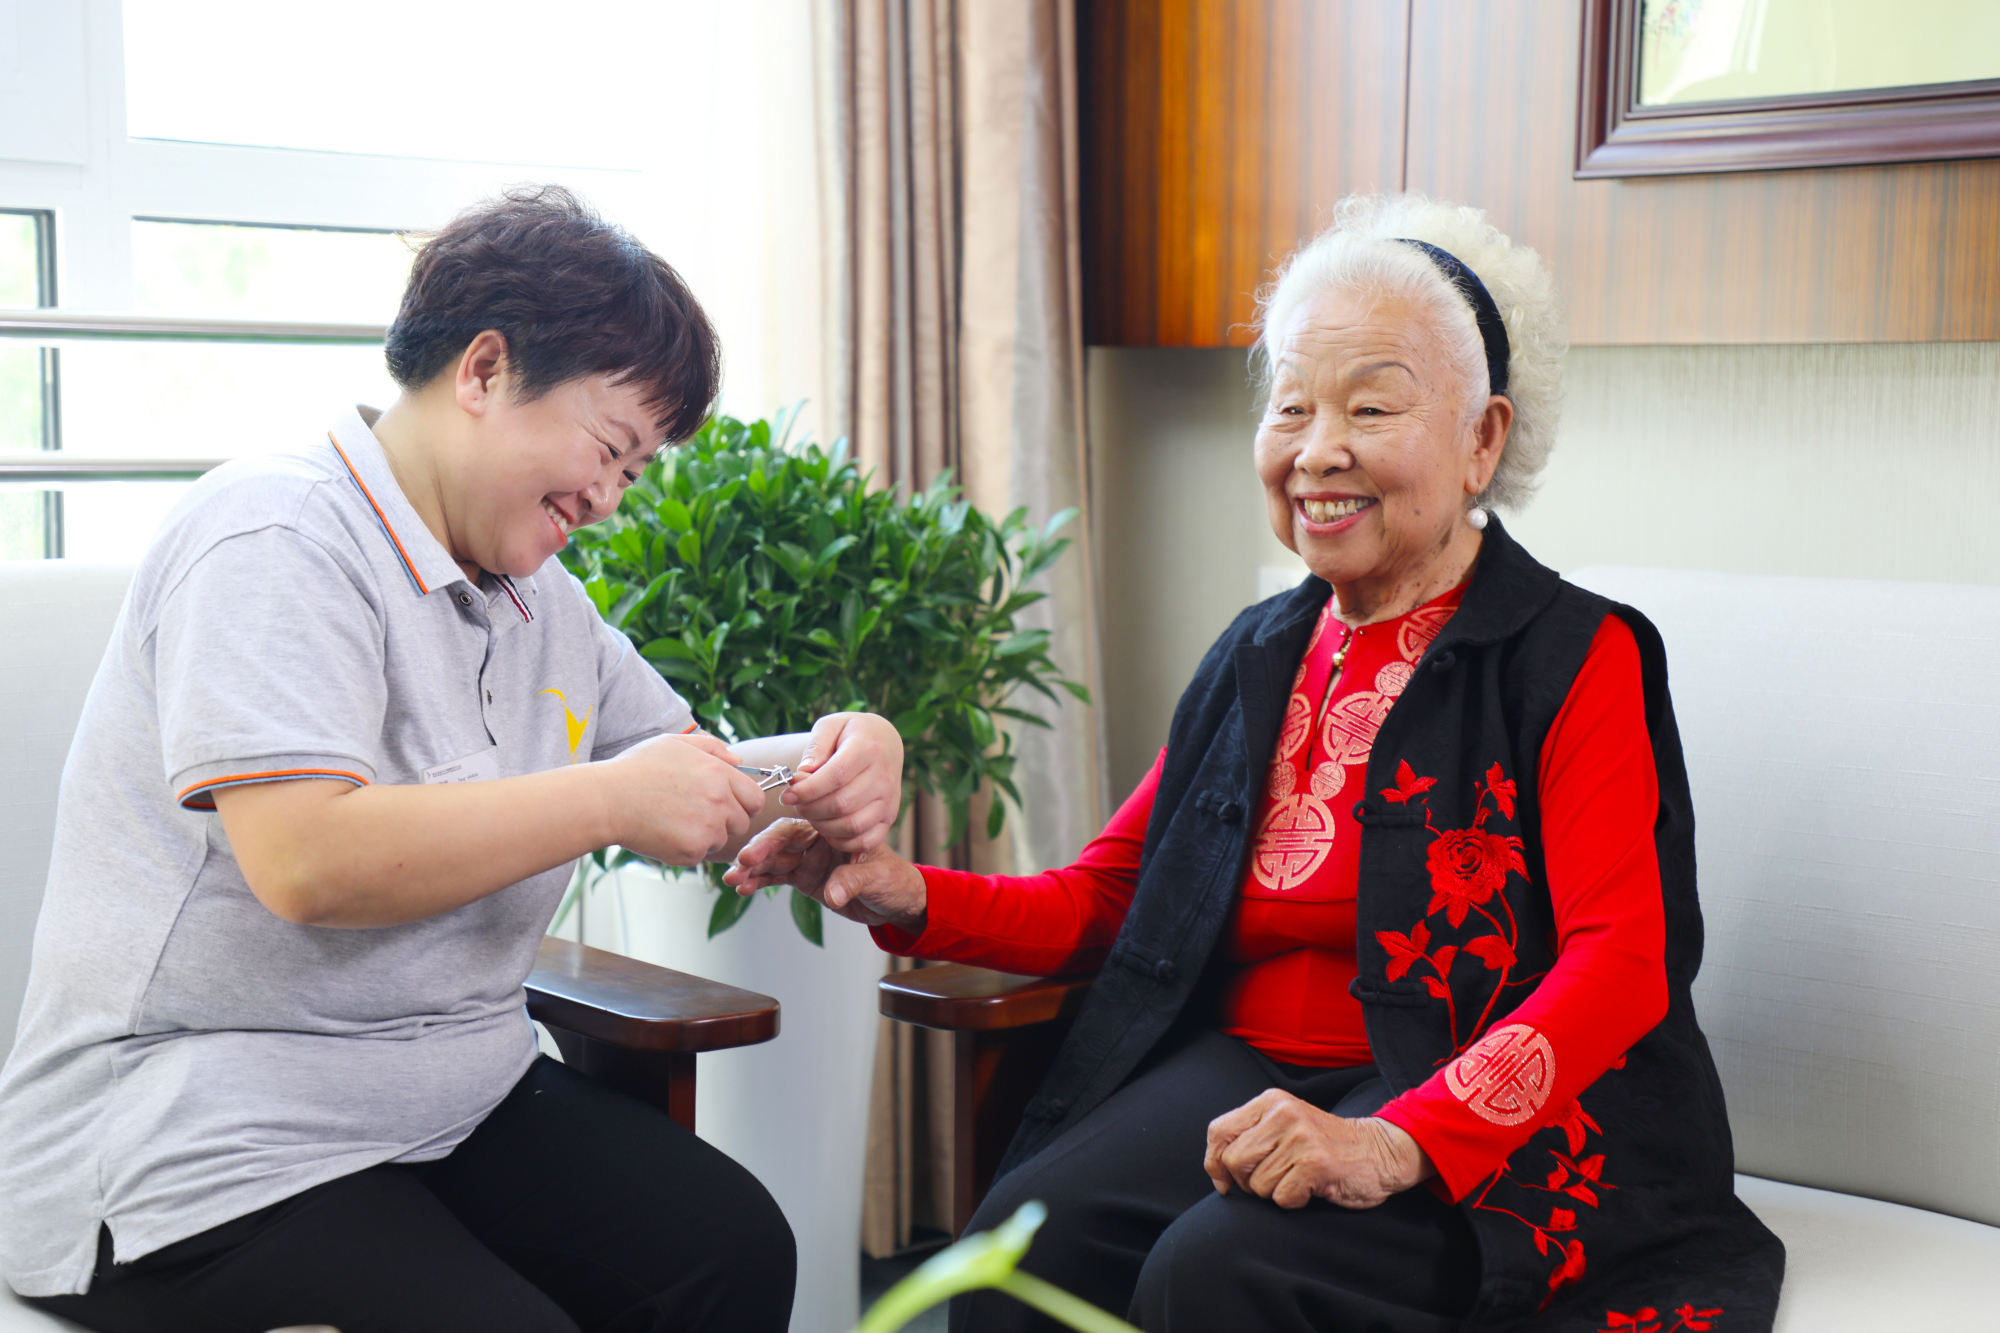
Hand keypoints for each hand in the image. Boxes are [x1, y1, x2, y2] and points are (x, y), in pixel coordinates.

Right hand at [604, 731, 765, 865]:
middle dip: (725, 821)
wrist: (606, 799)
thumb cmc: (636, 770)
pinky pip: (699, 855)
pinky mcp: (691, 851)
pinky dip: (684, 849)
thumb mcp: (674, 743)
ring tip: (672, 820)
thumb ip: (712, 748)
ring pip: (720, 840)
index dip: (743, 803)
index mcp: (719, 774)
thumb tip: (739, 761)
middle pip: (742, 823)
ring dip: (704, 835)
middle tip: (693, 814)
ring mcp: (707, 829)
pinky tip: (662, 832)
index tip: (728, 805)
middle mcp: (719, 802)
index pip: (754, 798)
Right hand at [724, 820, 927, 931]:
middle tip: (740, 866)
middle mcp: (816, 840)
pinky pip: (778, 878)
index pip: (798, 828)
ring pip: (774, 861)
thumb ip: (853, 881)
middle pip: (779, 842)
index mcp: (832, 829)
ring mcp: (808, 858)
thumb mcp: (877, 877)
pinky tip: (743, 888)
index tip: (755, 851)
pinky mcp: (805, 877)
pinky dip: (760, 882)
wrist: (898, 899)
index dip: (774, 838)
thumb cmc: (893, 878)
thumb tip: (832, 895)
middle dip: (757, 854)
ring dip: (751, 870)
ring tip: (732, 881)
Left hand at [782, 712, 902, 852]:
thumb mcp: (832, 725)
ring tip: (811, 812)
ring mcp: (889, 800)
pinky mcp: (889, 817)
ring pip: (852, 825)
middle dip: (810, 809)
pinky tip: (828, 827)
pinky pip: (865, 841)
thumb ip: (816, 746)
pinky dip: (842, 841)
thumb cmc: (852, 733)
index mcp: (868, 749)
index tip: (787, 795)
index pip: (835, 776)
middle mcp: (883, 777)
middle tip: (796, 803)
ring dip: (822, 825)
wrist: (886, 742)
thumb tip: (804, 771)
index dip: (807, 790)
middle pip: (841, 805)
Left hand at [1204, 1091, 1431, 1209]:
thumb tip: (1217, 1173)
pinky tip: (1311, 1188)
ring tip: (1298, 1179)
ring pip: (1257, 1184)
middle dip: (1247, 1182)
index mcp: (1270, 1101)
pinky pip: (1282, 1198)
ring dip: (1275, 1193)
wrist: (1380, 1152)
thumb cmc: (1326, 1146)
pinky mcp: (1316, 1163)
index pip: (1219, 1131)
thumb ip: (1251, 1137)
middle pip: (1233, 1161)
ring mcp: (1301, 1137)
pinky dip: (1294, 1202)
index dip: (1214, 1162)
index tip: (1225, 1181)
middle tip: (1274, 1179)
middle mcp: (1283, 1114)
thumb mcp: (1285, 1126)